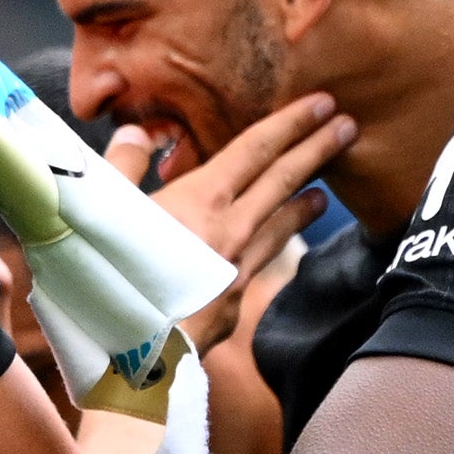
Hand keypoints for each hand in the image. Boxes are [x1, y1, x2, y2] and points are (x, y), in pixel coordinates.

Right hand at [123, 98, 354, 289]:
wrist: (127, 351)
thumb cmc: (109, 272)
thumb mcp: (104, 206)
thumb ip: (124, 164)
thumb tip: (134, 131)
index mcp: (202, 198)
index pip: (255, 150)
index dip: (291, 123)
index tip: (322, 103)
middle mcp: (231, 230)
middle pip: (282, 182)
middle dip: (317, 150)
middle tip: (348, 128)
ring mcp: (238, 271)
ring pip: (280, 229)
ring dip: (303, 206)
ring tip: (322, 195)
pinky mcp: (234, 307)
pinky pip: (259, 268)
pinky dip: (271, 253)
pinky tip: (273, 254)